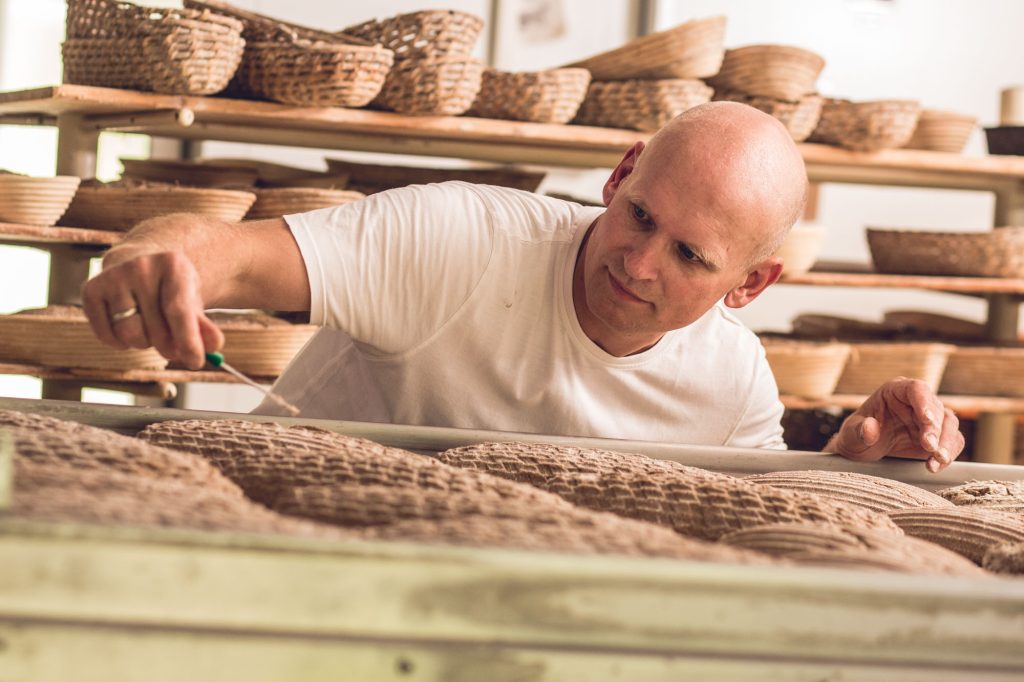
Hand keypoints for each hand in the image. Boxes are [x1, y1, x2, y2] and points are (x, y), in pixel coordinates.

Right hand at [81, 251, 222, 368]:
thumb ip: (204, 326)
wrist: (140, 262)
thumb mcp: (193, 301)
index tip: (196, 362)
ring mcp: (113, 277)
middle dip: (168, 347)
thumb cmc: (172, 289)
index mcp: (172, 265)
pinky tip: (129, 327)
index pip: (178, 310)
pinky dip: (120, 343)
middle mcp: (140, 267)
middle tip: (173, 346)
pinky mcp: (90, 290)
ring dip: (144, 343)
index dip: (188, 341)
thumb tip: (215, 346)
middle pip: (154, 329)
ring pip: (129, 334)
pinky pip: (106, 335)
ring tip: (151, 330)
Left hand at [826, 377, 964, 471]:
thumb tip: (870, 427)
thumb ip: (858, 431)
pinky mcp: (938, 437)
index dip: (923, 401)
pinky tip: (936, 465)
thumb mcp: (851, 435)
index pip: (915, 388)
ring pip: (949, 424)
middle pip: (936, 408)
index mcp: (894, 391)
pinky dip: (948, 453)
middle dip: (935, 429)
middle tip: (929, 447)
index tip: (926, 419)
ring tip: (937, 459)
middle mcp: (915, 401)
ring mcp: (929, 419)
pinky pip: (952, 442)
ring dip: (946, 442)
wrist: (863, 452)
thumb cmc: (856, 437)